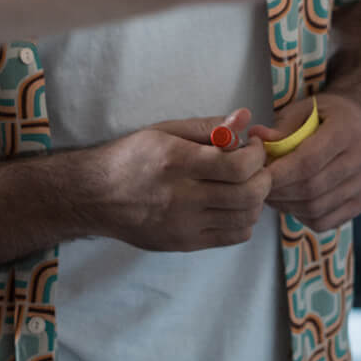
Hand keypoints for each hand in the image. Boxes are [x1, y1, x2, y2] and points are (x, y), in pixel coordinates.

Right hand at [90, 112, 271, 250]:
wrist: (97, 196)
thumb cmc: (131, 157)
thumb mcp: (165, 131)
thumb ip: (208, 126)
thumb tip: (245, 117)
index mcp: (177, 162)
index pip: (238, 167)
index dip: (257, 155)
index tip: (253, 146)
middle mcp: (182, 197)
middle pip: (248, 195)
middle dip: (263, 177)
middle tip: (256, 166)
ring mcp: (184, 225)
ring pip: (245, 219)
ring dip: (256, 199)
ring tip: (245, 184)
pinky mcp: (185, 243)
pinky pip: (232, 237)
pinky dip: (243, 221)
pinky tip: (233, 205)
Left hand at [252, 93, 360, 230]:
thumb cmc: (326, 115)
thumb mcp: (304, 110)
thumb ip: (281, 127)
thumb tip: (256, 138)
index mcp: (348, 131)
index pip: (309, 161)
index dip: (280, 172)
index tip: (258, 174)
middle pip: (312, 188)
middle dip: (279, 191)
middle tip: (258, 186)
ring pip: (316, 208)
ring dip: (287, 205)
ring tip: (271, 193)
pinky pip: (325, 221)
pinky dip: (301, 216)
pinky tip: (291, 201)